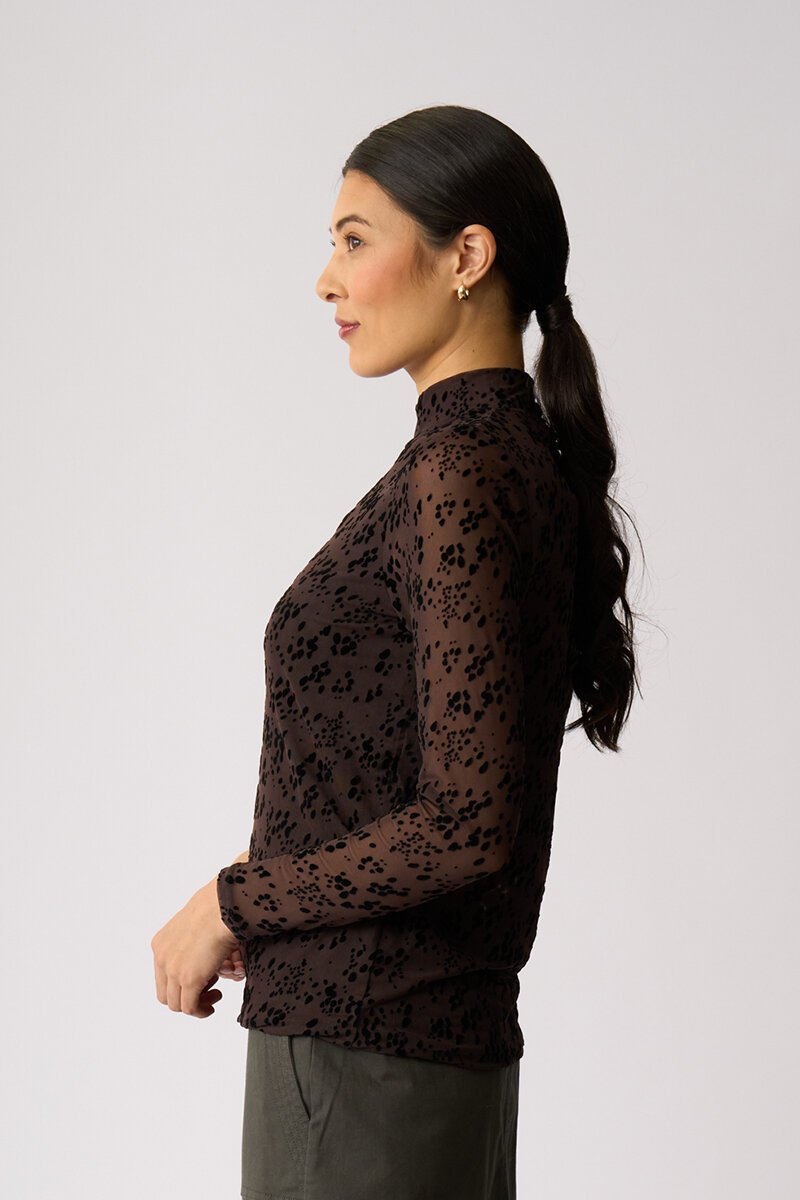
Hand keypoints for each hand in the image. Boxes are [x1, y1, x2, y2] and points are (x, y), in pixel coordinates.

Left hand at [151, 875, 243, 1018]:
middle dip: (186, 997)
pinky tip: (211, 1006)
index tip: (201, 979)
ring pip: (176, 1004)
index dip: (181, 983)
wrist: (222, 907)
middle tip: (208, 990)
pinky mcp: (188, 980)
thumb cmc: (215, 908)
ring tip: (213, 996)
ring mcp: (173, 970)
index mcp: (160, 944)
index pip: (163, 976)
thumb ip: (190, 941)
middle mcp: (161, 958)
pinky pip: (189, 1008)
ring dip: (195, 1005)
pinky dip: (200, 1011)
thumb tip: (202, 950)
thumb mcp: (193, 924)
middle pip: (165, 994)